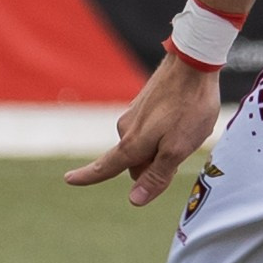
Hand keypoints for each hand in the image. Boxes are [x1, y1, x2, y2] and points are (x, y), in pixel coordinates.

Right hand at [65, 50, 222, 206]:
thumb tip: (134, 200)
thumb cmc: (189, 107)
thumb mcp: (178, 149)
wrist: (193, 62)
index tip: (68, 180)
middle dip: (154, 166)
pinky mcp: (145, 103)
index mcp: (132, 144)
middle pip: (135, 163)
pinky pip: (151, 129)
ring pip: (145, 145)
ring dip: (163, 147)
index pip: (105, 167)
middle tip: (183, 151)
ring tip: (188, 129)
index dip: (88, 177)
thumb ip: (157, 175)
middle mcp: (126, 129)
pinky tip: (184, 118)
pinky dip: (165, 132)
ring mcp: (135, 114)